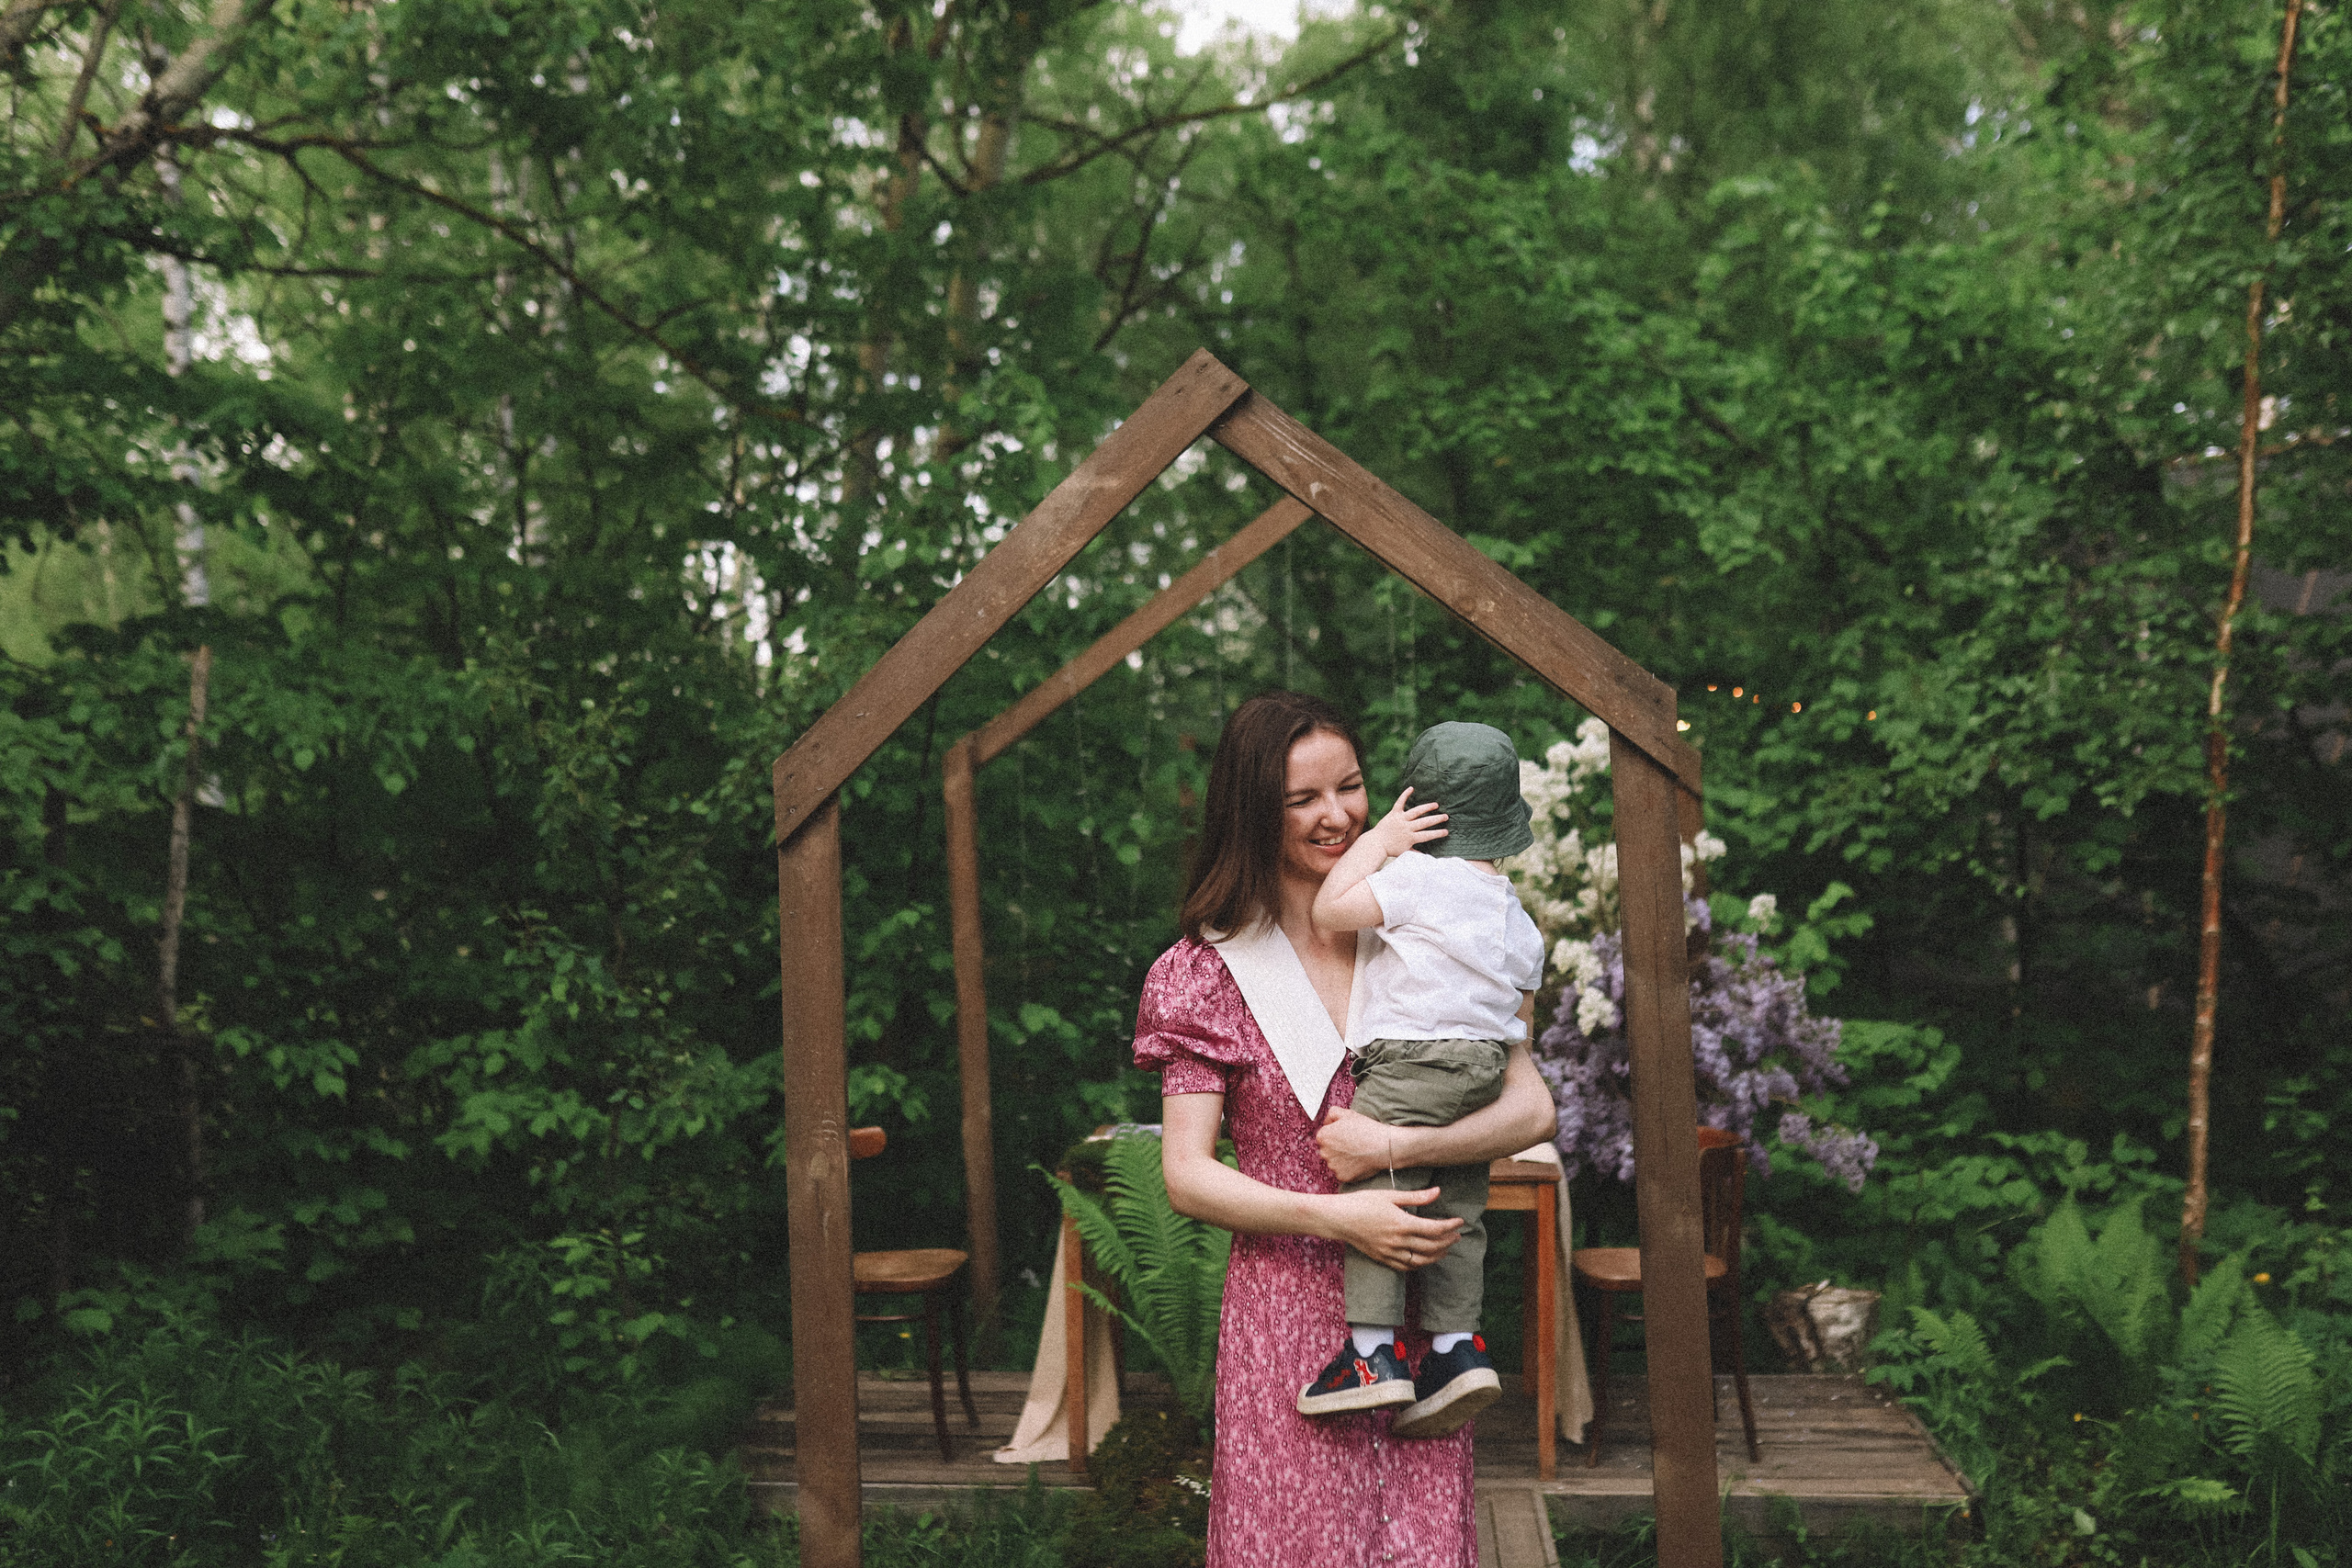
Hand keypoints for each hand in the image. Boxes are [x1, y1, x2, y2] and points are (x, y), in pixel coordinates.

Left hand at [1317, 1106, 1415, 1184]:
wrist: (1383, 1145)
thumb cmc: (1365, 1129)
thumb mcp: (1347, 1113)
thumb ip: (1331, 1114)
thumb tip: (1327, 1122)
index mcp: (1322, 1137)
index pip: (1324, 1136)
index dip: (1336, 1135)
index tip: (1346, 1135)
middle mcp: (1324, 1153)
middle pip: (1327, 1150)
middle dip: (1336, 1148)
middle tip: (1352, 1144)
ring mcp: (1333, 1166)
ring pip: (1334, 1162)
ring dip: (1342, 1159)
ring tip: (1356, 1152)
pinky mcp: (1342, 1176)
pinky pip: (1342, 1172)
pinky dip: (1349, 1169)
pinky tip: (1358, 1161)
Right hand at [1326, 1186, 1461, 1270]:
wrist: (1339, 1219)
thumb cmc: (1362, 1202)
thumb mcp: (1389, 1195)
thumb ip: (1416, 1197)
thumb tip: (1437, 1192)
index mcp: (1402, 1223)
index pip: (1434, 1229)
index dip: (1450, 1226)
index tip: (1459, 1221)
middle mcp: (1398, 1241)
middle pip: (1432, 1246)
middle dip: (1448, 1241)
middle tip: (1457, 1235)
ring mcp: (1390, 1252)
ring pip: (1421, 1260)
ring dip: (1437, 1255)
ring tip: (1446, 1248)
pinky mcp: (1383, 1258)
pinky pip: (1406, 1267)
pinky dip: (1420, 1264)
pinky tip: (1425, 1258)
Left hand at [1365, 786, 1446, 858]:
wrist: (1375, 844)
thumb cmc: (1390, 849)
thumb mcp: (1404, 852)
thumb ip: (1416, 852)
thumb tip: (1426, 856)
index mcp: (1411, 838)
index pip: (1427, 835)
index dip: (1437, 833)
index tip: (1446, 831)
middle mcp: (1407, 828)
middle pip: (1424, 822)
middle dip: (1436, 819)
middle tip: (1446, 816)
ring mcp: (1400, 819)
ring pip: (1416, 811)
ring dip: (1427, 807)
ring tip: (1436, 805)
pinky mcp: (1393, 813)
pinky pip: (1400, 802)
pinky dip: (1405, 795)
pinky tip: (1411, 788)